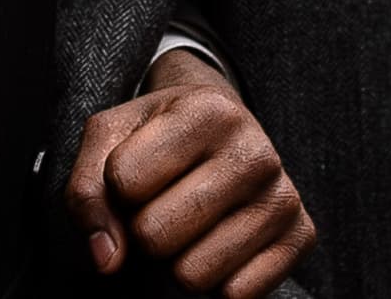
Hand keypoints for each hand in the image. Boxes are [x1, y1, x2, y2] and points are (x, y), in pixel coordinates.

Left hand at [63, 47, 313, 296]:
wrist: (225, 131)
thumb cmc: (158, 137)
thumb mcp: (111, 138)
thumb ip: (88, 190)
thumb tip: (107, 260)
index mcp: (207, 111)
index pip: (124, 182)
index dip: (118, 186)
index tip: (138, 171)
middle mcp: (255, 151)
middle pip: (155, 236)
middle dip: (143, 231)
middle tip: (161, 206)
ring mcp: (282, 196)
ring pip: (193, 276)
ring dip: (176, 262)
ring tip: (189, 226)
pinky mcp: (302, 236)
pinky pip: (237, 296)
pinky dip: (215, 283)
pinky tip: (218, 245)